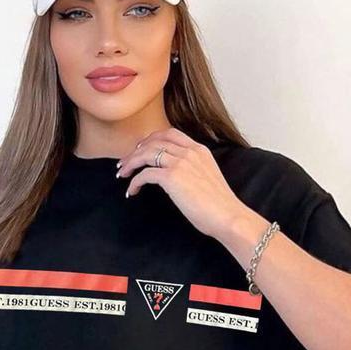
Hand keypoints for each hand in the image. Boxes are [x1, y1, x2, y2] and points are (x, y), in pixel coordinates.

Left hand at [116, 127, 245, 238]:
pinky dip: (134, 182)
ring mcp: (180, 163)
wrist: (228, 216)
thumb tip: (176, 176)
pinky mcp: (172, 177)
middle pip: (154, 142)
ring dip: (130, 163)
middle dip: (135, 151)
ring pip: (146, 154)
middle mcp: (189, 152)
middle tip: (124, 163)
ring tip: (122, 174)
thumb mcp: (208, 177)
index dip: (151, 139)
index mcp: (199, 150)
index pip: (170, 134)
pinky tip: (132, 191)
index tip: (140, 148)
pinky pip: (145, 174)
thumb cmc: (220, 205)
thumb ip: (193, 170)